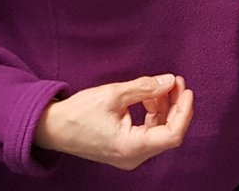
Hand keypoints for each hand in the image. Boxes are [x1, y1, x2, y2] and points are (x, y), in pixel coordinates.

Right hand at [36, 74, 194, 170]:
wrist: (53, 128)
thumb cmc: (78, 113)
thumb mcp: (114, 94)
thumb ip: (145, 87)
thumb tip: (170, 81)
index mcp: (131, 147)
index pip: (172, 135)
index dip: (184, 111)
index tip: (186, 89)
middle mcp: (133, 157)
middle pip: (168, 133)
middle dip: (175, 106)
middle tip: (175, 81)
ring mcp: (130, 155)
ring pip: (159, 131)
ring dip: (164, 108)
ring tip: (159, 85)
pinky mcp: (125, 149)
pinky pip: (148, 132)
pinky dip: (152, 113)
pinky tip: (148, 96)